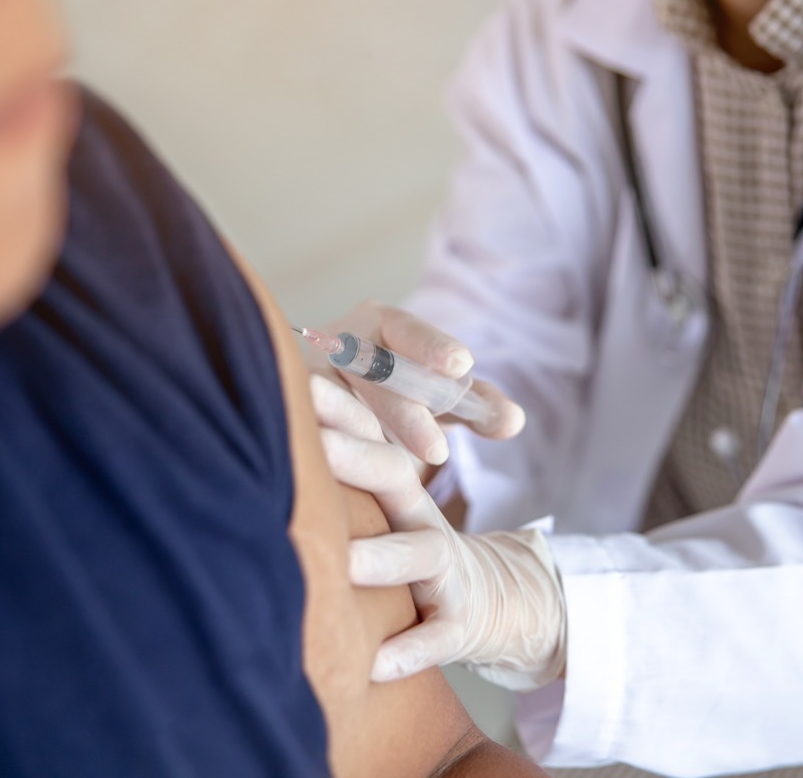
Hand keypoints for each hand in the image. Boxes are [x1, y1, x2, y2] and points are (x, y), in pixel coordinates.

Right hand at [304, 301, 524, 465]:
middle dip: (406, 413)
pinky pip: (308, 431)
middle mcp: (341, 341)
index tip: (461, 366)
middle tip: (437, 453)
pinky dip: (330, 451)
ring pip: (336, 403)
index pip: (409, 330)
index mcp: (382, 323)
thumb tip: (514, 422)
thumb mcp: (442, 397)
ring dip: (364, 435)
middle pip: (373, 373)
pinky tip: (347, 479)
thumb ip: (479, 406)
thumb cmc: (400, 392)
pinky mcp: (288, 410)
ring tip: (394, 470)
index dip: (433, 347)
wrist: (335, 404)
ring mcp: (308, 375)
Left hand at [311, 376, 564, 689]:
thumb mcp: (385, 503)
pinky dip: (409, 651)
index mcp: (398, 486)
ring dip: (384, 558)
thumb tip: (271, 413)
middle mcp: (423, 520)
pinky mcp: (459, 624)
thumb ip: (343, 470)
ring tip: (344, 563)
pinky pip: (437, 637)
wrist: (495, 600)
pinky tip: (374, 666)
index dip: (340, 407)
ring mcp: (445, 572)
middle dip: (356, 457)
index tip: (300, 381)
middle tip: (313, 441)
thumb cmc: (412, 545)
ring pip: (419, 557)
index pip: (370, 434)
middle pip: (396, 479)